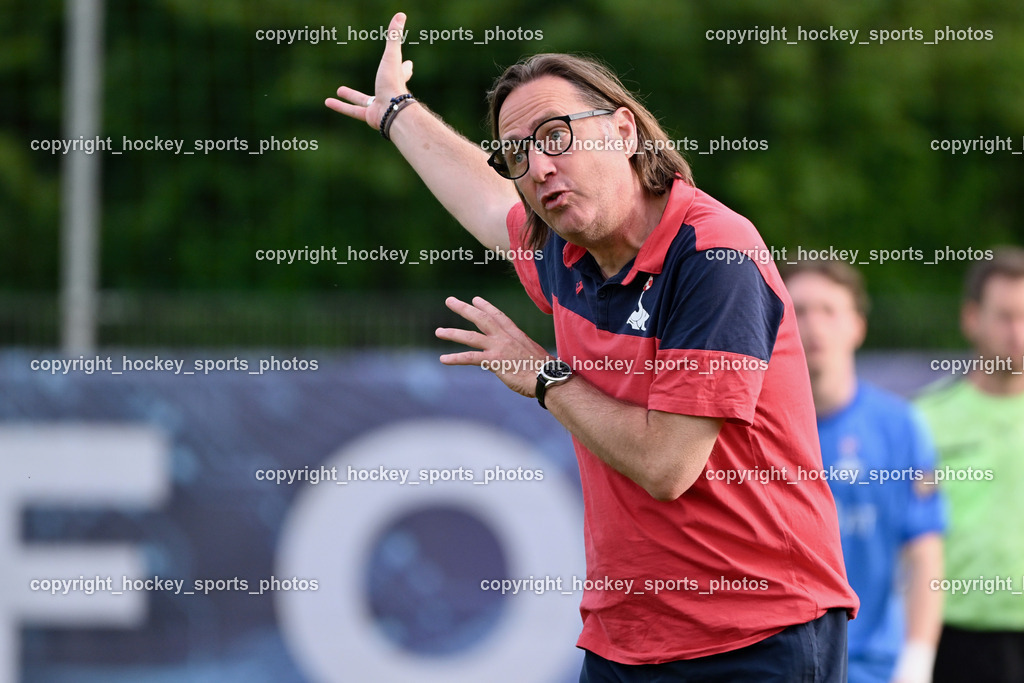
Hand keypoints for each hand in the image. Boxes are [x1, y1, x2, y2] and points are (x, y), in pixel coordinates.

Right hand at [325, 12, 414, 127]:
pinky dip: (341, 107)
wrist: (393, 113)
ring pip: (364, 101)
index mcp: (397, 80)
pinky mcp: (370, 116)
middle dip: (382, 83)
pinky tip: (328, 102)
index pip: (404, 71)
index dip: (406, 67)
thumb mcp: (392, 56)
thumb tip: (401, 14)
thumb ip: (394, 36)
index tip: (409, 65)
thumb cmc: (393, 83)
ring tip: (339, 89)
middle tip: (381, 80)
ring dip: (352, 96)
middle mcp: (390, 93)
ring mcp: (380, 106)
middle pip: (385, 87)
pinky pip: (353, 111)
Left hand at [435, 296, 551, 396]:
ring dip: (453, 333)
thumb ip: (519, 352)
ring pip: (471, 337)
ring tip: (439, 331)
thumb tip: (515, 359)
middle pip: (480, 318)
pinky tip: (444, 359)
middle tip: (449, 300)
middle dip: (464, 308)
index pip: (498, 315)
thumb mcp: (532, 354)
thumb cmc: (544, 369)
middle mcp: (505, 337)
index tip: (475, 299)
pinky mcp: (494, 361)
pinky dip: (455, 358)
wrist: (548, 377)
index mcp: (515, 334)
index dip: (486, 306)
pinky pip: (470, 358)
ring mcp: (498, 347)